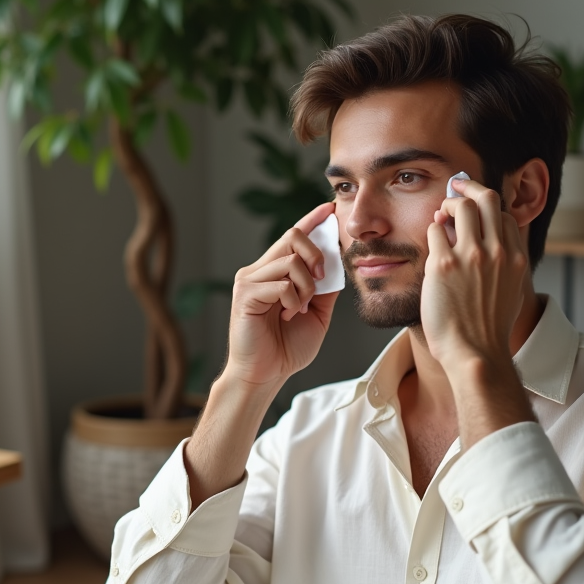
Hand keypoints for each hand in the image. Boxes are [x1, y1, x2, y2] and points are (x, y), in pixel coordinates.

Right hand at [222, 202, 340, 388]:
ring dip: (305, 286)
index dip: (311, 220)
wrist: (266, 374)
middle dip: (315, 254)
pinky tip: (287, 315)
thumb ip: (325, 288)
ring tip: (299, 308)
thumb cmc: (287, 348)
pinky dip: (292, 300)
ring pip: (290, 261)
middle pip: (292, 237)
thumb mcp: (317, 314)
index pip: (293, 237)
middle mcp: (259, 270)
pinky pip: (280, 283)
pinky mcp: (245, 294)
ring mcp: (249, 280)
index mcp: (275, 272)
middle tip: (320, 279)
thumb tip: (338, 264)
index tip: (329, 209)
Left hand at [421, 177, 528, 375]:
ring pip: (461, 206)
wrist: (475, 354)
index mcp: (515, 258)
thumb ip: (506, 266)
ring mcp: (471, 256)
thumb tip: (493, 245)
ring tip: (440, 216)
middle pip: (487, 198)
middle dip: (469, 187)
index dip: (487, 207)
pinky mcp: (443, 265)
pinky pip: (434, 230)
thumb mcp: (512, 293)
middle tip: (456, 187)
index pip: (504, 215)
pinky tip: (431, 244)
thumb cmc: (488, 330)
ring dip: (447, 205)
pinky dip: (432, 231)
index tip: (474, 207)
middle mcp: (497, 252)